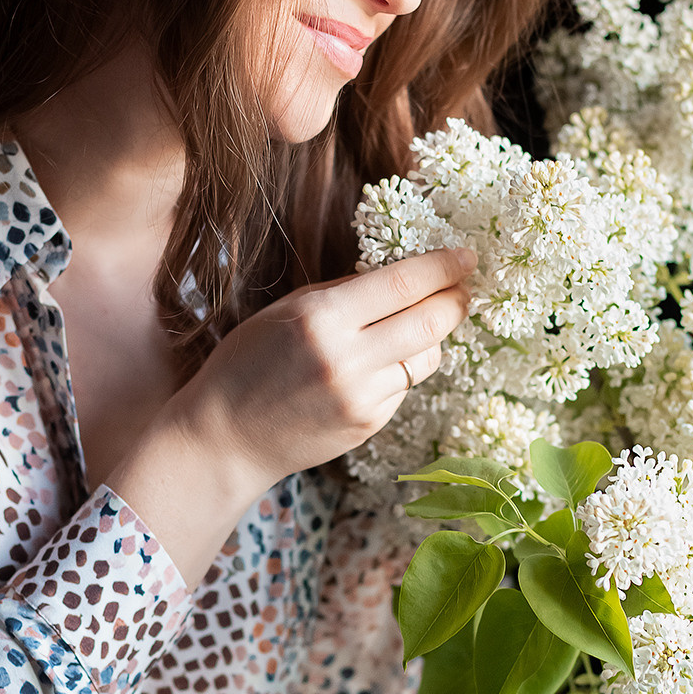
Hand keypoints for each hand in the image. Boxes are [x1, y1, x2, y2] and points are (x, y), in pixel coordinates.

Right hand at [188, 245, 475, 489]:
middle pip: (431, 322)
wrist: (225, 437)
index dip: (443, 266)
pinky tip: (375, 366)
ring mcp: (361, 398)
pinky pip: (405, 386)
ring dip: (430, 337)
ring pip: (426, 357)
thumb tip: (402, 274)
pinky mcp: (369, 425)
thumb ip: (344, 292)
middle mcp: (347, 359)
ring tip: (411, 327)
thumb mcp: (288, 310)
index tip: (466, 256)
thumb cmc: (249, 363)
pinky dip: (402, 369)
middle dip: (456, 300)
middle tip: (463, 287)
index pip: (403, 283)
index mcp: (322, 318)